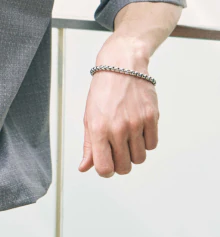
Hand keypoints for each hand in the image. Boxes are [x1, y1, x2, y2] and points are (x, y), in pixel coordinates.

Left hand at [78, 58, 159, 176]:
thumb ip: (89, 145)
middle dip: (120, 163)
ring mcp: (136, 123)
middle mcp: (118, 128)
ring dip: (134, 152)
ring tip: (128, 136)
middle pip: (124, 167)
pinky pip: (152, 145)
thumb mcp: (89, 117)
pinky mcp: (151, 118)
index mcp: (98, 129)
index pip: (105, 168)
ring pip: (140, 158)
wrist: (121, 66)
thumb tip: (84, 167)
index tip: (107, 163)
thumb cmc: (103, 92)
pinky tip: (138, 129)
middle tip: (118, 149)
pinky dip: (146, 141)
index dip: (106, 170)